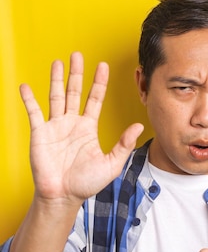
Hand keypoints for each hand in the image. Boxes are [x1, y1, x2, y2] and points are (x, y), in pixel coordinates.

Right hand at [20, 52, 143, 204]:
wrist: (64, 196)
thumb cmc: (87, 183)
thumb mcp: (112, 163)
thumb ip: (124, 144)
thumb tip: (138, 126)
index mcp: (88, 128)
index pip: (95, 99)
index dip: (99, 82)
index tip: (103, 66)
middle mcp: (72, 123)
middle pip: (75, 92)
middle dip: (77, 73)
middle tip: (78, 54)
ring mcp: (55, 127)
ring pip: (55, 96)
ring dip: (56, 79)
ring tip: (58, 62)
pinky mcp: (39, 133)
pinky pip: (34, 112)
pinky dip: (29, 99)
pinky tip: (26, 86)